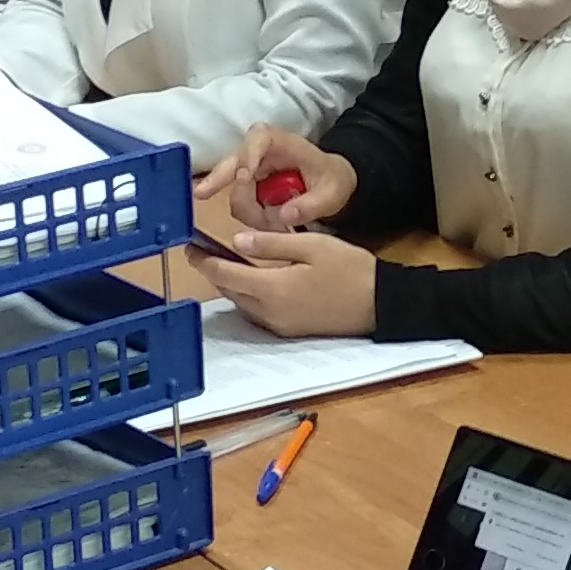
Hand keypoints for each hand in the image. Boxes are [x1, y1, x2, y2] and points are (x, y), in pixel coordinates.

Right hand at [195, 125, 355, 234]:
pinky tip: (263, 226)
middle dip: (217, 179)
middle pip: (232, 161)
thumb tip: (284, 216)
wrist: (331, 183)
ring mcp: (249, 168)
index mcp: (282, 142)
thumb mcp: (331, 194)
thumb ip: (310, 205)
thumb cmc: (332, 180)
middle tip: (201, 195)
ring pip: (232, 189)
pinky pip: (238, 202)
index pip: (259, 138)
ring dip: (248, 210)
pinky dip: (248, 216)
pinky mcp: (246, 186)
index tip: (243, 177)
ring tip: (277, 223)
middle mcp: (259, 151)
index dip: (247, 155)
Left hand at [199, 224, 377, 337]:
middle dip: (212, 271)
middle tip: (202, 251)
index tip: (190, 246)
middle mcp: (269, 311)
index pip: (225, 274)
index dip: (203, 260)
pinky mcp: (289, 330)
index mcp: (272, 288)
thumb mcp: (312, 246)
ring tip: (223, 262)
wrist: (380, 305)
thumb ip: (272, 243)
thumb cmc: (350, 270)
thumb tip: (238, 239)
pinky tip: (251, 280)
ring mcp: (279, 324)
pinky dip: (246, 295)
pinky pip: (256, 312)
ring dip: (229, 284)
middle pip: (229, 290)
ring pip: (241, 303)